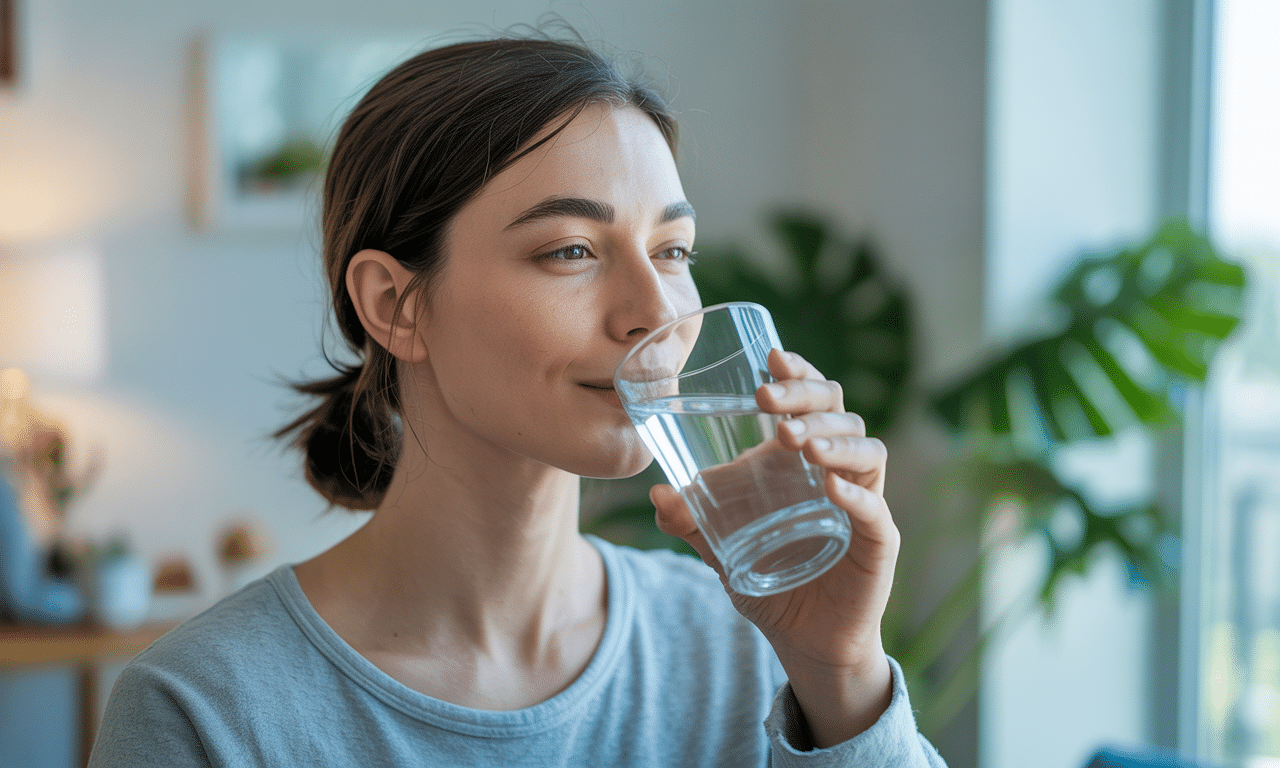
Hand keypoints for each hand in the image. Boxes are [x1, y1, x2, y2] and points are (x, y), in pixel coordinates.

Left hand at [651, 349, 897, 746]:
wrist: (803, 641)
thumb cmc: (769, 580)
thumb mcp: (718, 547)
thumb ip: (688, 520)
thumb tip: (654, 493)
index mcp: (805, 460)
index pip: (815, 400)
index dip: (800, 374)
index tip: (771, 357)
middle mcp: (840, 472)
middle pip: (841, 413)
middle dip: (807, 397)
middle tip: (768, 397)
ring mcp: (864, 504)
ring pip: (867, 452)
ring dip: (832, 438)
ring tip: (794, 439)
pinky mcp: (878, 543)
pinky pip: (876, 510)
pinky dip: (856, 494)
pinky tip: (831, 484)